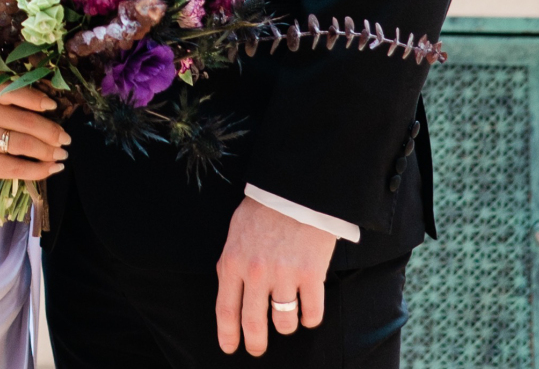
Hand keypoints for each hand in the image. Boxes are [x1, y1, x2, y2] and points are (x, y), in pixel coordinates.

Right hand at [0, 80, 69, 183]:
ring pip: (23, 145)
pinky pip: (17, 169)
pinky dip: (39, 170)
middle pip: (24, 122)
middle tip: (66, 138)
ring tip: (61, 154)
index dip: (36, 100)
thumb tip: (51, 111)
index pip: (13, 92)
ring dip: (48, 151)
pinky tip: (52, 168)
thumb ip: (10, 97)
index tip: (53, 107)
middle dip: (51, 132)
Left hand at [215, 196, 333, 355]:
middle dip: (255, 343)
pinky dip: (310, 319)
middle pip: (253, 323)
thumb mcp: (235, 235)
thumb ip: (231, 265)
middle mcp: (256, 273)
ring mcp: (284, 274)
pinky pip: (312, 314)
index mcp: (233, 262)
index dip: (228, 334)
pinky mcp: (311, 274)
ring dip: (286, 327)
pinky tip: (308, 313)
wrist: (295, 190)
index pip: (226, 309)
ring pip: (284, 323)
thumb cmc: (263, 211)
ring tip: (287, 320)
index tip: (230, 347)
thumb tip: (230, 294)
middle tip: (257, 349)